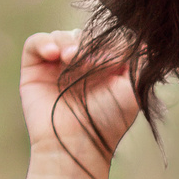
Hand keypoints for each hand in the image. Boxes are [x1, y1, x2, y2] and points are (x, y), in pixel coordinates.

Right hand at [19, 30, 141, 164]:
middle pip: (84, 34)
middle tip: (91, 62)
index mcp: (104, 68)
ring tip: (70, 59)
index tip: (113, 59)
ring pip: (62, 35)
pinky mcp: (34, 69)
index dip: (110, 42)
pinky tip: (53, 54)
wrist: (75, 144)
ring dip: (68, 42)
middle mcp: (80, 66)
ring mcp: (56, 66)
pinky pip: (35, 42)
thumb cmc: (107, 122)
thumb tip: (144, 40)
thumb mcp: (133, 91)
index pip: (106, 38)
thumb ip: (140, 64)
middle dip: (89, 43)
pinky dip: (44, 42)